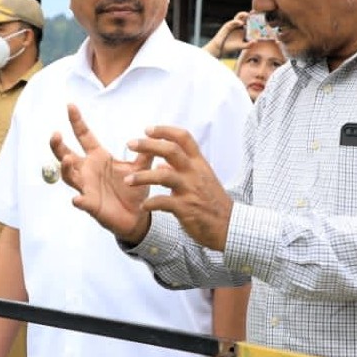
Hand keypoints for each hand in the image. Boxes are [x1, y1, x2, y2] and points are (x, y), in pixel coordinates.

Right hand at [50, 104, 152, 243]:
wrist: (137, 215)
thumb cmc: (134, 188)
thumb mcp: (141, 167)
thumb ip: (146, 151)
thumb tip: (154, 133)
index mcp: (98, 157)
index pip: (84, 135)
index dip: (77, 121)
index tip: (70, 105)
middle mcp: (88, 170)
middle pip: (66, 154)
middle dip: (58, 145)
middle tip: (55, 134)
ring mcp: (86, 187)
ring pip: (70, 176)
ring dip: (66, 169)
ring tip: (68, 160)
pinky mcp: (92, 205)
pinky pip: (82, 202)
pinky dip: (80, 201)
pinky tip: (77, 199)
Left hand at [127, 126, 233, 250]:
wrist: (229, 226)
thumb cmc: (213, 203)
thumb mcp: (201, 181)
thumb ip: (181, 170)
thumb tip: (161, 162)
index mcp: (199, 164)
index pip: (184, 138)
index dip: (165, 131)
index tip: (148, 129)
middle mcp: (195, 173)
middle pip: (171, 150)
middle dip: (148, 145)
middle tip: (130, 144)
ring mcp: (191, 190)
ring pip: (163, 175)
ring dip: (142, 176)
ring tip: (127, 181)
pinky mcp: (186, 208)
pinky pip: (163, 202)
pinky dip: (151, 203)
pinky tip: (143, 206)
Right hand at [203, 14, 252, 58]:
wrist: (220, 48)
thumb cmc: (231, 47)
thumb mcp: (241, 46)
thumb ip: (248, 44)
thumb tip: (256, 41)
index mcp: (243, 30)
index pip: (249, 23)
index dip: (254, 20)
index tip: (260, 18)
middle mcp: (238, 26)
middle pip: (245, 17)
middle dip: (250, 14)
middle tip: (255, 12)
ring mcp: (233, 25)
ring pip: (238, 17)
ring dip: (243, 15)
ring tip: (248, 15)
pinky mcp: (228, 26)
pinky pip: (233, 22)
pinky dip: (237, 22)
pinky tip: (241, 23)